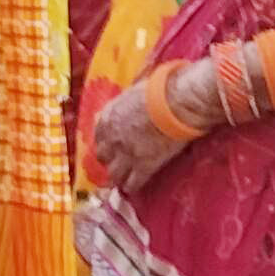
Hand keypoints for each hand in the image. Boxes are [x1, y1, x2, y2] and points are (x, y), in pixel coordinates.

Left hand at [87, 65, 216, 192]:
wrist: (176, 103)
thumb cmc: (160, 89)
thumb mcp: (134, 91)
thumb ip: (125, 104)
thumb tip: (129, 104)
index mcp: (109, 116)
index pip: (98, 136)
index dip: (107, 142)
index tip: (114, 145)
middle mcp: (112, 137)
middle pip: (103, 157)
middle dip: (111, 159)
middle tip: (121, 161)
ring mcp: (126, 154)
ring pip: (114, 175)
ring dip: (120, 176)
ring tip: (126, 178)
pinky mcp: (143, 167)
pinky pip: (132, 184)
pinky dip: (133, 186)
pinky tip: (135, 186)